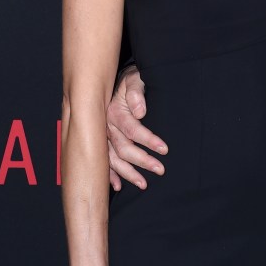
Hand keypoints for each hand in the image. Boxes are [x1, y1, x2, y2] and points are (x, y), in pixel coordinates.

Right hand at [106, 66, 166, 190]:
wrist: (114, 80)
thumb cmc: (130, 79)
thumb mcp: (134, 79)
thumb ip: (136, 92)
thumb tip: (141, 111)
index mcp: (112, 112)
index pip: (132, 130)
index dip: (148, 140)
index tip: (164, 149)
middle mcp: (105, 127)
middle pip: (123, 148)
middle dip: (142, 161)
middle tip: (160, 169)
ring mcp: (101, 136)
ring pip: (112, 158)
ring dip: (128, 173)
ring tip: (144, 184)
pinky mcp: (101, 142)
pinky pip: (103, 161)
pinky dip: (109, 175)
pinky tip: (118, 186)